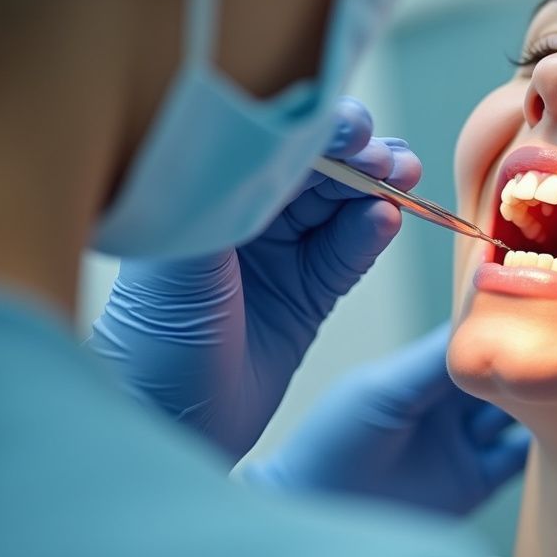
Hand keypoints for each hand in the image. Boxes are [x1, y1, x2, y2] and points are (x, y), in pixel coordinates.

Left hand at [88, 98, 420, 458]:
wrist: (171, 429)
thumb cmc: (153, 348)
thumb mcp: (178, 264)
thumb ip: (225, 199)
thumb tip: (278, 142)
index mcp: (207, 198)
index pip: (270, 147)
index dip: (315, 131)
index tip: (353, 127)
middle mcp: (246, 219)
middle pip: (315, 170)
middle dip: (357, 156)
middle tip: (389, 160)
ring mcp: (281, 256)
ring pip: (340, 206)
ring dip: (375, 190)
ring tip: (404, 181)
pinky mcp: (311, 293)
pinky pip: (349, 253)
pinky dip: (372, 234)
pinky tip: (389, 219)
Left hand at [240, 324, 529, 515]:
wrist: (314, 515)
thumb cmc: (332, 442)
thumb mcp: (384, 389)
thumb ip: (433, 359)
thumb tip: (481, 313)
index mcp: (424, 371)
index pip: (477, 340)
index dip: (508, 325)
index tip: (546, 304)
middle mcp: (449, 403)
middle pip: (506, 375)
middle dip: (534, 362)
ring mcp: (464, 443)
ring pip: (521, 415)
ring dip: (546, 402)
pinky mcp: (475, 484)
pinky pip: (520, 462)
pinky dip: (546, 449)